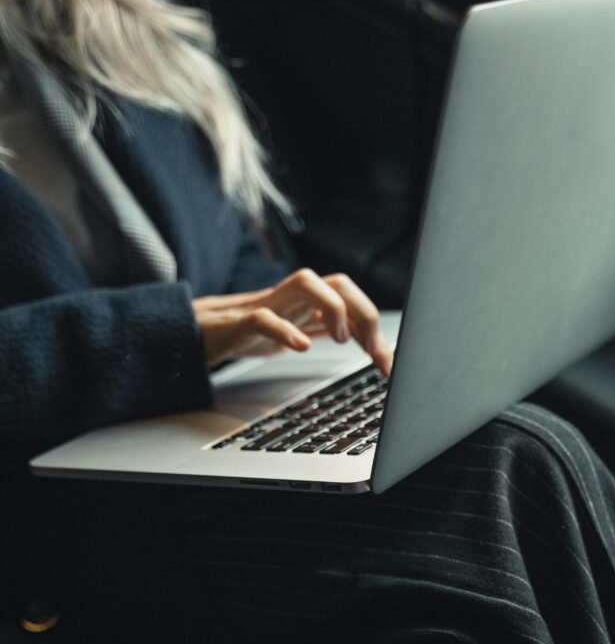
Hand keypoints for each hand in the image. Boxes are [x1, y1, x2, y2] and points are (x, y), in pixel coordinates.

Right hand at [192, 269, 392, 376]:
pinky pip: (265, 317)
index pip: (352, 298)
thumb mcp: (296, 330)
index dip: (374, 326)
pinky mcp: (241, 322)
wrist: (197, 333)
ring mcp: (268, 305)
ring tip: (340, 340)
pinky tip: (302, 346)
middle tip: (372, 350)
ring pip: (306, 282)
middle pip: (339, 282)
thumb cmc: (248, 330)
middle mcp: (293, 297)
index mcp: (308, 301)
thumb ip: (326, 329)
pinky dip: (286, 330)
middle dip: (364, 313)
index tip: (387, 362)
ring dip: (332, 308)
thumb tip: (369, 341)